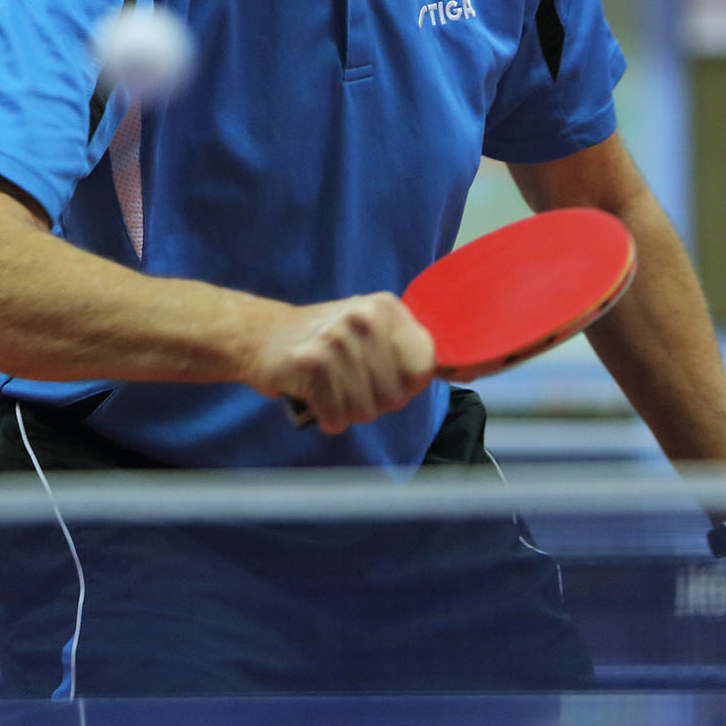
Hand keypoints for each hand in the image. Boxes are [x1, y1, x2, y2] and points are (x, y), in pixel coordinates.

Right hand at [247, 293, 435, 434]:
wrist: (261, 336)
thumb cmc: (323, 340)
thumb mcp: (368, 328)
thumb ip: (406, 347)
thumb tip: (464, 369)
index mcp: (386, 308)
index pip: (424, 367)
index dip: (406, 385)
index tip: (384, 379)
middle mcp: (363, 319)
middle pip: (396, 396)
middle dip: (374, 402)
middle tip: (348, 383)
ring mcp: (337, 341)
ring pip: (367, 411)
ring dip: (348, 411)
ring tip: (331, 389)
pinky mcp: (312, 366)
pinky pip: (338, 418)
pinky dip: (327, 418)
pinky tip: (315, 397)